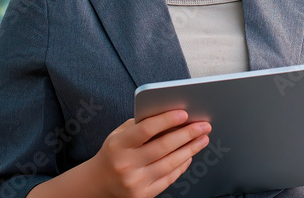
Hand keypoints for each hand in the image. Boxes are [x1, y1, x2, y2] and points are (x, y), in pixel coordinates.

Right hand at [88, 109, 210, 197]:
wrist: (99, 182)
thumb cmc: (114, 152)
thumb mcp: (120, 134)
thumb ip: (141, 124)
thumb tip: (172, 116)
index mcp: (119, 145)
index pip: (146, 129)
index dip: (167, 120)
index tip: (184, 113)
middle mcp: (126, 164)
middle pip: (163, 147)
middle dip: (187, 134)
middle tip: (204, 125)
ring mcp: (135, 182)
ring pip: (170, 164)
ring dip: (190, 150)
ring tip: (202, 139)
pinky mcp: (143, 195)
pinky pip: (168, 179)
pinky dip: (181, 166)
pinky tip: (189, 156)